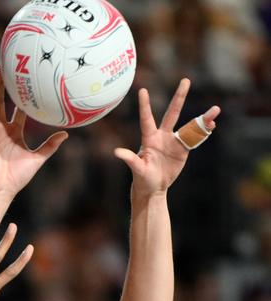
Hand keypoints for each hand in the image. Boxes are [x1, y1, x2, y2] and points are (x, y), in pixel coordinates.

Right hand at [0, 70, 67, 201]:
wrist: (4, 190)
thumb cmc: (18, 176)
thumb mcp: (38, 158)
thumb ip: (50, 146)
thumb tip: (65, 134)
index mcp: (14, 132)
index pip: (17, 109)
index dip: (20, 95)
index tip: (23, 80)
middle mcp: (3, 131)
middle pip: (2, 104)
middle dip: (2, 86)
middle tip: (4, 67)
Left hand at [115, 79, 220, 194]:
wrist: (154, 187)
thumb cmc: (142, 179)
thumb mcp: (137, 170)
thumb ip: (130, 159)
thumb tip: (116, 152)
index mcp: (149, 139)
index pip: (147, 119)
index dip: (145, 105)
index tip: (142, 90)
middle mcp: (163, 136)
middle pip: (172, 113)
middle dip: (179, 97)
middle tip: (185, 80)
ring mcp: (174, 141)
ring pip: (189, 125)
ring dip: (202, 118)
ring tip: (216, 110)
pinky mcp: (183, 149)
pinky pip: (195, 138)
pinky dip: (204, 131)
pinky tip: (213, 124)